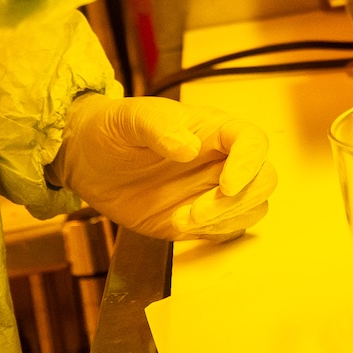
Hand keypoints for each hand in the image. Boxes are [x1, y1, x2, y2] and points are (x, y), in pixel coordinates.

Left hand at [55, 94, 276, 240]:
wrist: (89, 160)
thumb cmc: (113, 128)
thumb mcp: (130, 118)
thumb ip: (158, 127)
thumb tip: (188, 147)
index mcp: (212, 129)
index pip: (252, 142)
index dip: (249, 164)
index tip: (226, 185)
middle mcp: (220, 160)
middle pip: (263, 180)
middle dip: (237, 201)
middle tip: (195, 211)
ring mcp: (211, 191)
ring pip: (251, 208)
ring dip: (223, 220)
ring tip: (179, 219)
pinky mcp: (198, 219)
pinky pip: (227, 230)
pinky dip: (213, 234)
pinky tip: (180, 225)